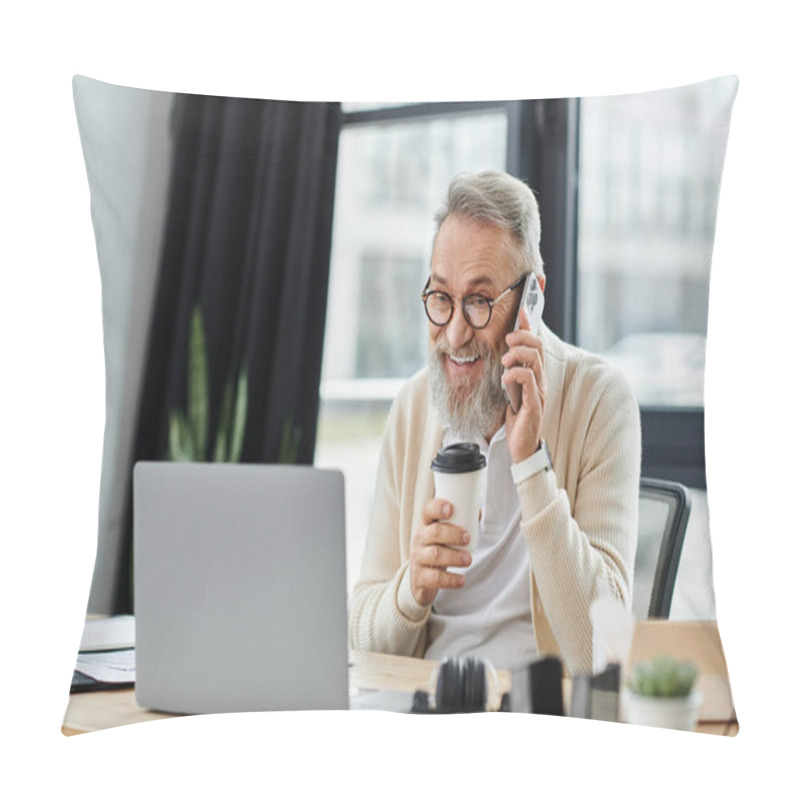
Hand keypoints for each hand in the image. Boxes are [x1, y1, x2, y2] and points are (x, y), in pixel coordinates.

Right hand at [409, 498, 471, 606]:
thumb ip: (460, 524)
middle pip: (434, 532)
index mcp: (426, 525)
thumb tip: (478, 513)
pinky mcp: (420, 578)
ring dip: (454, 556)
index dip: (437, 508)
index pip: (428, 511)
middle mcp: (419, 539)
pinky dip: (450, 580)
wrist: (421, 578)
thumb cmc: (438, 549)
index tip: (451, 508)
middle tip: (467, 538)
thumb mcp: (444, 536)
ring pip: (435, 555)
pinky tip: (461, 580)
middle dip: (452, 534)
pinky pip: (435, 578)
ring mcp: (418, 558)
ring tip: (469, 559)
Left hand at [501, 309, 546, 462]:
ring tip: (505, 361)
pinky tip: (505, 380)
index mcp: (534, 375)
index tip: (521, 311)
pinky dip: (515, 375)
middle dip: (522, 337)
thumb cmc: (517, 420)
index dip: (529, 326)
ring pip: (534, 361)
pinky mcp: (535, 404)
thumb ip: (509, 373)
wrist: (522, 447)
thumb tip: (501, 356)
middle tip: (508, 339)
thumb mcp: (510, 390)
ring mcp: (539, 392)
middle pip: (537, 347)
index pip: (535, 344)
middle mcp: (540, 380)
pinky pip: (529, 382)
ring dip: (517, 355)